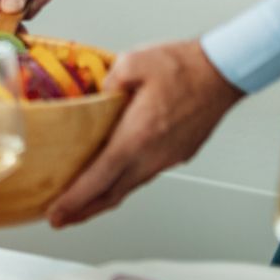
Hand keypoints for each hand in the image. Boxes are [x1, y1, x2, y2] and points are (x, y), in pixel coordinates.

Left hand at [45, 39, 244, 227]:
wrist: (223, 71)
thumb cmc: (184, 66)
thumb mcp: (132, 61)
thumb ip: (106, 81)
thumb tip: (94, 95)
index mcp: (138, 135)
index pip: (99, 178)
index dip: (74, 200)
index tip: (55, 213)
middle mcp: (153, 155)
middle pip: (112, 194)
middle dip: (82, 210)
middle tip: (59, 218)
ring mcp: (168, 157)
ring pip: (129, 186)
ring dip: (103, 198)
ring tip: (81, 201)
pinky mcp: (178, 154)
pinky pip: (145, 174)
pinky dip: (123, 181)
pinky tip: (114, 175)